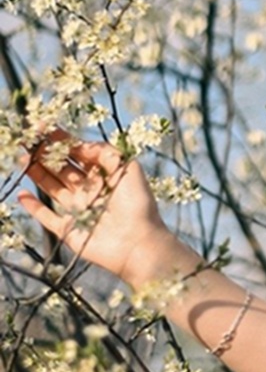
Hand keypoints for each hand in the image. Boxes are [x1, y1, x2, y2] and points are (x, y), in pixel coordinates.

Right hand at [18, 134, 181, 284]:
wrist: (138, 243)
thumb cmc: (138, 205)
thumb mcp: (128, 169)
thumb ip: (106, 152)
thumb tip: (82, 144)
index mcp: (104, 176)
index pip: (79, 154)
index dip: (62, 141)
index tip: (44, 127)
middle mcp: (90, 191)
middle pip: (62, 168)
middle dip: (45, 154)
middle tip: (27, 140)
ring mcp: (78, 210)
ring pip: (51, 187)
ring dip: (36, 173)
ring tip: (21, 157)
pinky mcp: (68, 230)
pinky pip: (46, 217)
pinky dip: (33, 207)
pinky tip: (22, 194)